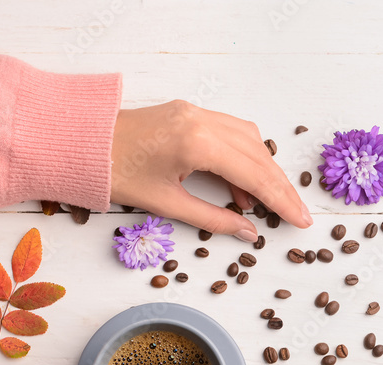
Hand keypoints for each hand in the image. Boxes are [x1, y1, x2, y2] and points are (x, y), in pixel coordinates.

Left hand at [110, 101, 312, 240]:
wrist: (81, 142)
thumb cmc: (115, 174)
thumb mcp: (167, 204)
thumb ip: (213, 219)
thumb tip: (249, 233)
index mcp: (197, 143)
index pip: (254, 174)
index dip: (281, 200)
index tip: (300, 220)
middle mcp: (203, 121)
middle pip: (259, 154)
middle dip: (280, 187)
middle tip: (297, 214)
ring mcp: (197, 112)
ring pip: (249, 139)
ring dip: (264, 170)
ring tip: (268, 204)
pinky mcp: (189, 112)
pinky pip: (232, 131)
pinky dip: (245, 156)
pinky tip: (243, 184)